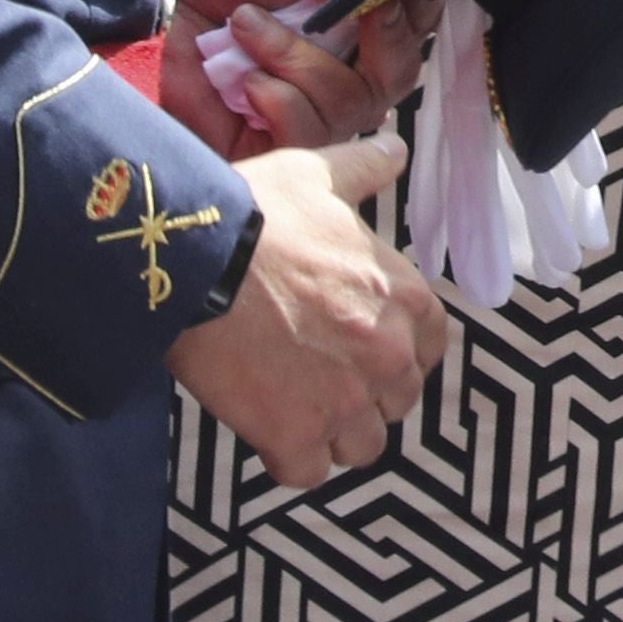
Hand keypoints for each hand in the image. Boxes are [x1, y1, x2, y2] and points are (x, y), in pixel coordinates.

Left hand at [158, 0, 430, 151]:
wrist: (156, 2)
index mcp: (357, 21)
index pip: (415, 25)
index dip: (421, 10)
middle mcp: (344, 69)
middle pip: (397, 77)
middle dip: (383, 40)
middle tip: (358, 6)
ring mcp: (310, 111)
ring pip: (346, 107)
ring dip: (298, 61)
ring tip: (247, 25)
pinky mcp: (272, 144)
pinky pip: (304, 139)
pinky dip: (277, 101)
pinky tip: (245, 79)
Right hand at [167, 133, 450, 490]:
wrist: (191, 260)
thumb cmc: (256, 214)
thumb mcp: (318, 175)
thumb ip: (365, 169)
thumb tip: (396, 150)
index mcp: (406, 299)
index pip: (431, 348)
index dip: (399, 351)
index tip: (365, 347)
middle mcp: (387, 356)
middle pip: (398, 402)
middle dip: (367, 394)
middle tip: (322, 376)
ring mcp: (343, 402)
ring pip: (361, 446)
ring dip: (334, 433)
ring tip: (297, 407)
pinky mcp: (293, 436)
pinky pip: (309, 471)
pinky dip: (290, 457)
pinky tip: (268, 430)